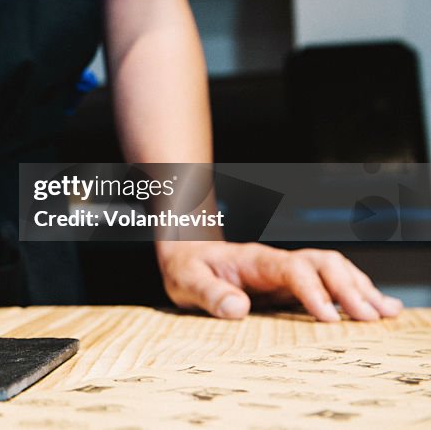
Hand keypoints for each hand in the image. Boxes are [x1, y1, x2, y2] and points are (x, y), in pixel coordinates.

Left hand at [156, 241, 403, 321]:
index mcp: (255, 260)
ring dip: (360, 289)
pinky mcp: (292, 284)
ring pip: (333, 270)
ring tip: (387, 313)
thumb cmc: (186, 267)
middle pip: (323, 264)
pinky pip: (330, 283)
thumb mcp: (186, 280)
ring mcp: (288, 271)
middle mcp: (278, 262)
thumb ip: (209, 293)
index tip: (329, 317)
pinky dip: (357, 292)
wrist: (186, 253)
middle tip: (370, 318)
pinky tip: (381, 307)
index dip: (313, 291)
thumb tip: (237, 308)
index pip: (292, 268)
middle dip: (348, 288)